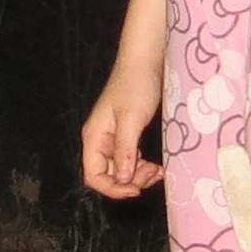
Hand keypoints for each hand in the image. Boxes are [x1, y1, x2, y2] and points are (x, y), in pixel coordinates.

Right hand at [80, 0, 169, 201]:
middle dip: (129, 181)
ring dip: (138, 175)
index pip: (93, 175)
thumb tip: (122, 179)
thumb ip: (125, 150)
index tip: (136, 189)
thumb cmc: (136, 86)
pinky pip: (130, 160)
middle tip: (153, 174)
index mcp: (94, 138)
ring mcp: (112, 139)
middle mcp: (100, 141)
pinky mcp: (125, 135)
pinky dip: (142, 166)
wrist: (145, 62)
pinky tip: (156, 165)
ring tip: (157, 170)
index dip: (112, 188)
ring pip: (120, 170)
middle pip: (107, 176)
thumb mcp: (131, 119)